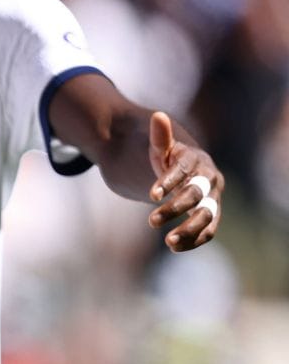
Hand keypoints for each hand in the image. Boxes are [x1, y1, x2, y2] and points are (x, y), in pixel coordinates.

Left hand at [146, 110, 222, 250]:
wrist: (181, 171)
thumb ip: (160, 136)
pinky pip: (208, 230)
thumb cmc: (168, 158)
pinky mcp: (210, 215)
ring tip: (167, 240)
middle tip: (151, 221)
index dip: (168, 181)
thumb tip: (158, 116)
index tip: (152, 195)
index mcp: (197, 160)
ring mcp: (212, 198)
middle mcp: (210, 179)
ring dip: (188, 229)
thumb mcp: (161, 148)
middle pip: (196, 195)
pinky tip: (174, 247)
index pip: (184, 170)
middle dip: (175, 208)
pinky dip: (193, 240)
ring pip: (206, 217)